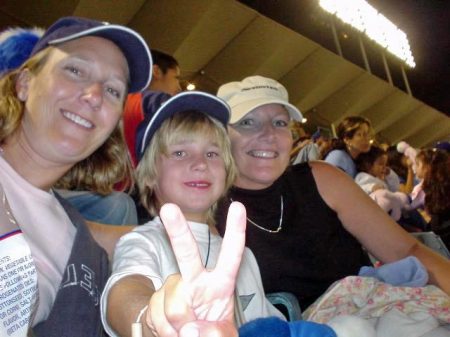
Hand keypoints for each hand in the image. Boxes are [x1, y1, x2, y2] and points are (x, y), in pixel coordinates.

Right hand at [146, 202, 245, 336]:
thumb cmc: (209, 334)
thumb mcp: (223, 336)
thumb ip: (216, 333)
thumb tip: (189, 328)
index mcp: (220, 284)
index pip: (231, 256)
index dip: (236, 231)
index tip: (238, 206)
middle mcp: (195, 280)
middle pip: (187, 253)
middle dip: (177, 229)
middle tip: (168, 208)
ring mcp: (173, 289)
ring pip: (175, 301)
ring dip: (180, 324)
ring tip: (185, 332)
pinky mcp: (154, 301)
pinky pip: (158, 316)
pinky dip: (166, 331)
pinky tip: (172, 332)